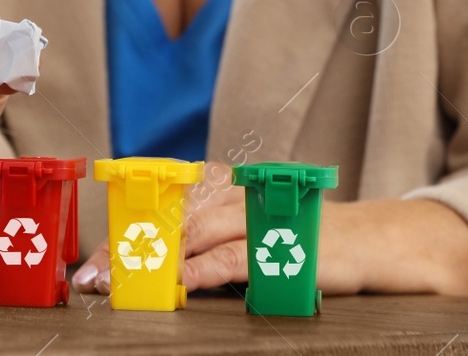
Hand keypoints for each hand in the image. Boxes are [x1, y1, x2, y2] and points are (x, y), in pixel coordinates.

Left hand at [71, 194, 467, 297]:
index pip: (164, 200)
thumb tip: (155, 260)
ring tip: (123, 285)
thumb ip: (207, 235)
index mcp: (227, 182)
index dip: (126, 228)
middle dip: (128, 248)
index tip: (93, 261)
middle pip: (168, 215)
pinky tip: (177, 287)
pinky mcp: (282, 242)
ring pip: (193, 232)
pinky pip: (232, 256)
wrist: (373, 241)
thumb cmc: (305, 236)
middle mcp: (239, 189)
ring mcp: (261, 214)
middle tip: (94, 278)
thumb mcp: (251, 226)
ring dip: (152, 260)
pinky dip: (201, 270)